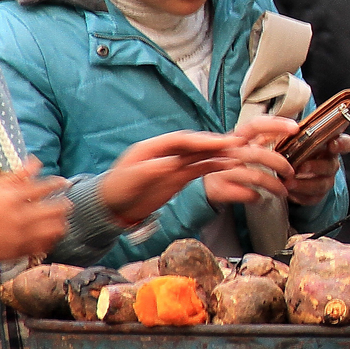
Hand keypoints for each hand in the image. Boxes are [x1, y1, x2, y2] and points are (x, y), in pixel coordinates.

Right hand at [0, 158, 70, 261]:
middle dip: (64, 205)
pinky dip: (51, 240)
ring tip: (60, 220)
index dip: (57, 184)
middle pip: (55, 210)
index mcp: (12, 198)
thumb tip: (36, 162)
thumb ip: (16, 176)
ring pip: (54, 230)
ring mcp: (20, 236)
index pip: (45, 188)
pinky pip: (44, 247)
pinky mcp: (18, 251)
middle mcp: (20, 217)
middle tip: (66, 204)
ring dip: (60, 223)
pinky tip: (49, 235)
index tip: (63, 183)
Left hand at [99, 130, 245, 225]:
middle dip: (214, 144)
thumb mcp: (132, 179)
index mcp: (151, 148)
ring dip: (217, 153)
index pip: (180, 140)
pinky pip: (197, 169)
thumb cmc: (117, 190)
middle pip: (192, 145)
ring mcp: (172, 165)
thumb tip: (172, 163)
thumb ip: (151, 170)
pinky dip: (212, 166)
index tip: (218, 142)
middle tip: (236, 143)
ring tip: (237, 153)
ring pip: (198, 156)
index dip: (200, 140)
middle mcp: (164, 153)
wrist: (112, 208)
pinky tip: (227, 165)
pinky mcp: (176, 177)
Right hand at [204, 115, 297, 206]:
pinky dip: (257, 197)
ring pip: (256, 176)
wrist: (200, 185)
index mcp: (235, 137)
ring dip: (275, 185)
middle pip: (259, 154)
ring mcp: (222, 170)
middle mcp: (227, 151)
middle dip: (280, 165)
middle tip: (291, 173)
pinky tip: (259, 197)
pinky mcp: (220, 189)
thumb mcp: (241, 145)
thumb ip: (262, 137)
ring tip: (284, 190)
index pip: (256, 125)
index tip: (295, 128)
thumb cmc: (226, 162)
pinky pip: (247, 194)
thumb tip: (287, 128)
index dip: (276, 124)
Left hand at [286, 133, 349, 205]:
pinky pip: (312, 197)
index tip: (332, 144)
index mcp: (330, 145)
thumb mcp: (295, 138)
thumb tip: (289, 128)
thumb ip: (297, 133)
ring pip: (322, 184)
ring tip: (288, 182)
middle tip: (300, 167)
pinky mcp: (317, 195)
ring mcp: (326, 180)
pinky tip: (288, 191)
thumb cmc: (294, 148)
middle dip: (316, 167)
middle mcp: (331, 163)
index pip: (345, 143)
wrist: (287, 169)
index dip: (341, 144)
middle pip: (331, 166)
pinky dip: (299, 195)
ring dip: (304, 184)